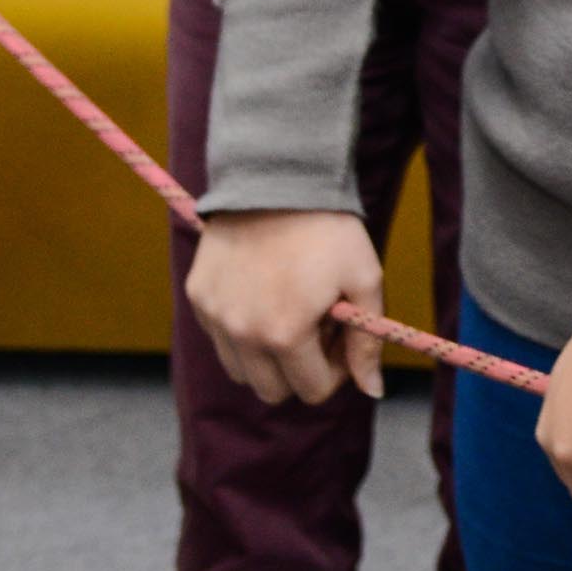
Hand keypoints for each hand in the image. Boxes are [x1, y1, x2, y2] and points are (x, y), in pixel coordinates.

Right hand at [184, 210, 384, 405]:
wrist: (276, 179)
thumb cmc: (328, 229)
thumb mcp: (364, 280)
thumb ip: (368, 342)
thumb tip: (373, 391)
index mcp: (285, 335)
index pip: (313, 391)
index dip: (336, 371)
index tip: (343, 340)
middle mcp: (242, 334)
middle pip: (273, 391)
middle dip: (301, 369)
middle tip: (317, 327)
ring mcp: (215, 317)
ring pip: (242, 371)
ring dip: (268, 357)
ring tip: (289, 311)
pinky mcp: (199, 297)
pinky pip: (221, 339)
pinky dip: (242, 333)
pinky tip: (264, 295)